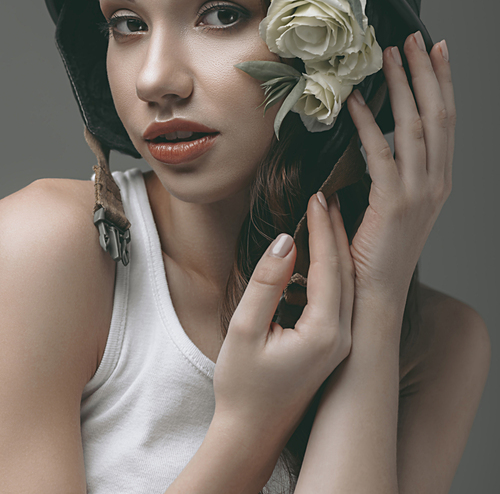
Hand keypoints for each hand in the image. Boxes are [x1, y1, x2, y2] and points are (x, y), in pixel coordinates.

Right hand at [213, 193, 353, 446]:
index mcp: (326, 332)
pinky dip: (334, 268)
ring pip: (348, 283)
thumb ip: (266, 282)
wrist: (251, 434)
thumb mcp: (244, 329)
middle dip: (336, 231)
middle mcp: (342, 337)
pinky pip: (340, 297)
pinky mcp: (333, 345)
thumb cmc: (242, 388)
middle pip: (347, 271)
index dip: (323, 228)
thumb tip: (286, 240)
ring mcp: (340, 343)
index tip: (316, 195)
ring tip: (328, 215)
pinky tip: (322, 252)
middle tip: (326, 195)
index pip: (331, 266)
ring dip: (338, 248)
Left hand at [346, 32, 454, 306]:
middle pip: (437, 115)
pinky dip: (369, 124)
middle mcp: (437, 182)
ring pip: (415, 127)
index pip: (447, 120)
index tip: (437, 49)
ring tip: (387, 55)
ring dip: (401, 86)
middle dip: (426, 72)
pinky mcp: (393, 204)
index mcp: (440, 179)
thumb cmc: (377, 249)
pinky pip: (380, 153)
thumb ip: (390, 169)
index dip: (443, 82)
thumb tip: (372, 132)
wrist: (376, 294)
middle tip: (414, 37)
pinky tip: (356, 101)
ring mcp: (419, 194)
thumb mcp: (393, 202)